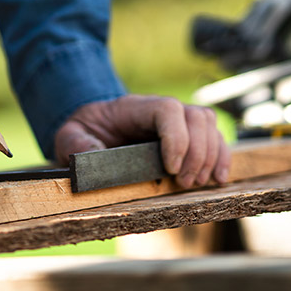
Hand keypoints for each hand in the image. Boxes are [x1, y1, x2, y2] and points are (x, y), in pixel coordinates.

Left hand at [53, 94, 230, 187]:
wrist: (93, 126)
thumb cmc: (84, 130)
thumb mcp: (69, 135)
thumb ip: (78, 144)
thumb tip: (92, 157)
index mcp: (133, 107)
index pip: (167, 109)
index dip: (177, 137)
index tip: (171, 168)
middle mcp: (160, 109)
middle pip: (196, 117)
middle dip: (196, 153)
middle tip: (184, 182)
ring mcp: (177, 120)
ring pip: (209, 125)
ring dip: (210, 156)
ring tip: (196, 183)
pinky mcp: (187, 135)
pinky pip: (214, 138)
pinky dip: (220, 157)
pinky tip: (217, 178)